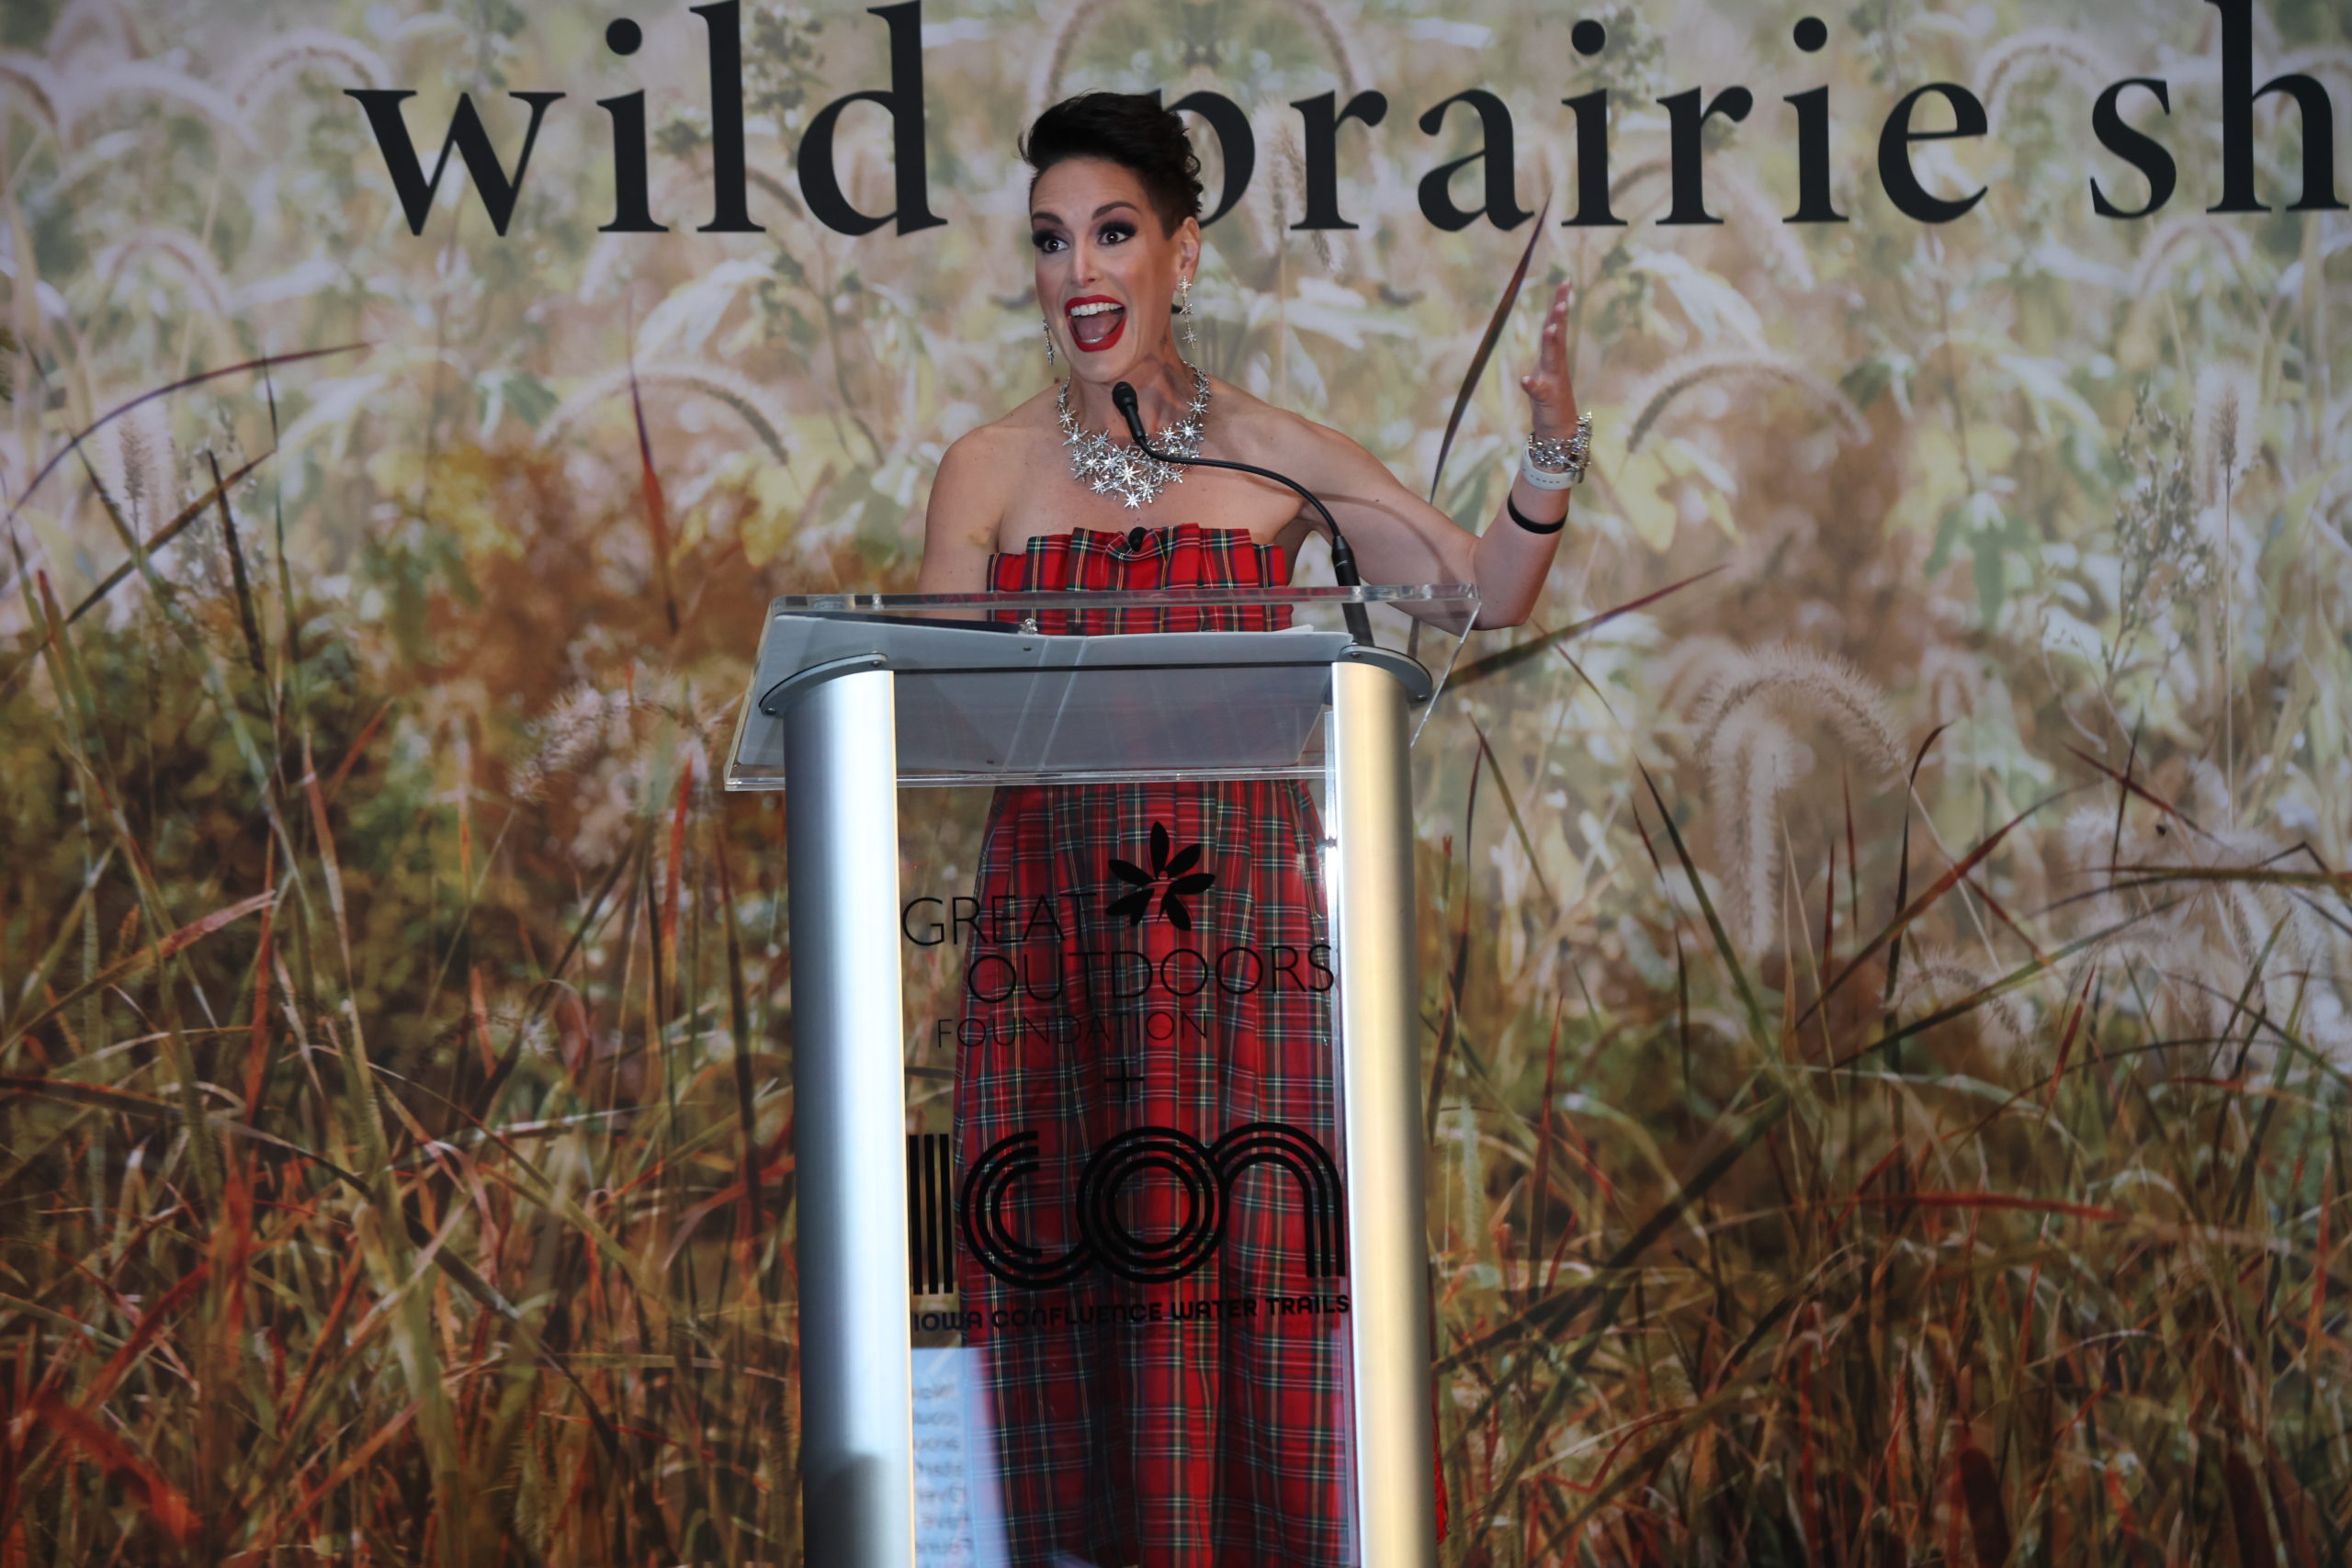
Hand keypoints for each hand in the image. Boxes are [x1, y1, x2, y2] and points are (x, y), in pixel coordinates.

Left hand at [1517, 280, 1579, 440]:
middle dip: (1560, 317)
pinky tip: (1525, 380)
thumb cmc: (1550, 400)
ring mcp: (1552, 381)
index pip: (1556, 325)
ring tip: (1552, 327)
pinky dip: (1532, 385)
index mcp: (1553, 357)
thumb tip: (1549, 326)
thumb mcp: (1544, 372)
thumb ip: (1547, 351)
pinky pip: (1538, 390)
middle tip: (1563, 299)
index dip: (1560, 304)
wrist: (1558, 429)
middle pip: (1557, 336)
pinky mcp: (1546, 398)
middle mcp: (1555, 365)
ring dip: (1552, 343)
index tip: (1565, 281)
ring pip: (1552, 358)